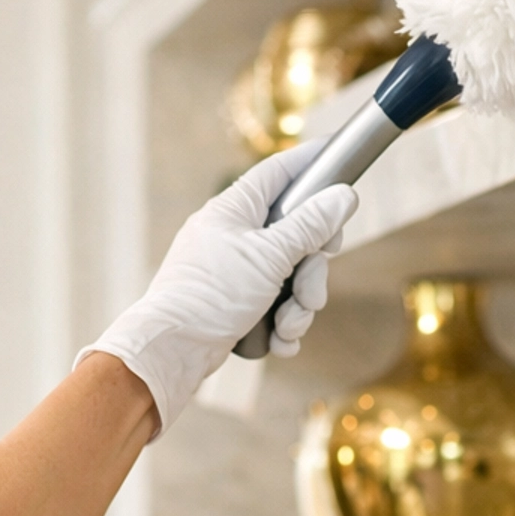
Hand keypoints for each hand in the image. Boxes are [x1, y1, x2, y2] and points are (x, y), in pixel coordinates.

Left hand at [79, 134, 357, 434]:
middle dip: (311, 272)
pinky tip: (279, 340)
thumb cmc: (211, 295)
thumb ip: (310, 225)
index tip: (340, 168)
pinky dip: (281, 324)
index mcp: (236, 209)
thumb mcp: (270, 256)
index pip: (280, 173)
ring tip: (286, 326)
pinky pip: (274, 306)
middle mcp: (234, 235)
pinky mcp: (235, 302)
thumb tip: (342, 195)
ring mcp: (234, 270)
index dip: (312, 166)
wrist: (172, 349)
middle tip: (310, 294)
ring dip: (298, 307)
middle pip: (297, 236)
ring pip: (290, 277)